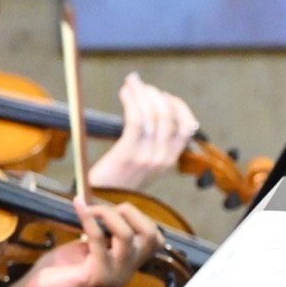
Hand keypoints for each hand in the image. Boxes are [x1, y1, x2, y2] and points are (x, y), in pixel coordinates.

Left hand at [5, 198, 164, 286]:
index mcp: (126, 266)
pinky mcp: (95, 276)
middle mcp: (126, 273)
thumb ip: (104, 237)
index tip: (113, 211)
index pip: (156, 240)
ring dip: (107, 213)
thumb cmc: (58, 271)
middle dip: (130, 212)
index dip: (139, 218)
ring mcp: (113, 276)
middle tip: (102, 209)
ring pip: (127, 235)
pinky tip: (77, 207)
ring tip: (88, 209)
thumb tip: (110, 212)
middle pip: (151, 236)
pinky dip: (88, 218)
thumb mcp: (88, 250)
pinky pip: (98, 238)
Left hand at [88, 73, 197, 190]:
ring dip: (141, 93)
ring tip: (130, 83)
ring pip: (153, 115)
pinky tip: (124, 93)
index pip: (187, 127)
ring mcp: (146, 157)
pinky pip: (135, 120)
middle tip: (139, 84)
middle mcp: (161, 158)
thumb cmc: (116, 182)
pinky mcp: (127, 154)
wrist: (98, 202)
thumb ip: (152, 148)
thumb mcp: (143, 168)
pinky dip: (131, 101)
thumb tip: (154, 116)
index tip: (163, 95)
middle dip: (154, 93)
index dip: (177, 106)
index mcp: (168, 161)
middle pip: (168, 116)